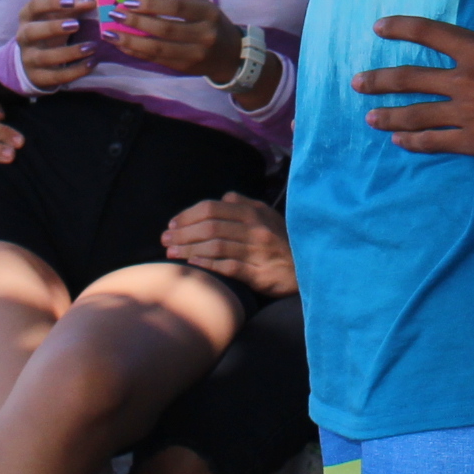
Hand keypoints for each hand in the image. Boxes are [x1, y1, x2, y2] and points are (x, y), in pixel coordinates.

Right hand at [16, 0, 91, 91]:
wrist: (34, 61)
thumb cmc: (50, 31)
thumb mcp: (58, 17)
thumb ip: (74, 7)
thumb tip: (91, 2)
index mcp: (27, 17)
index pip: (34, 6)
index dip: (51, 3)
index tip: (71, 2)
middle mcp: (24, 37)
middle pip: (32, 31)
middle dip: (53, 28)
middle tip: (76, 25)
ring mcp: (28, 59)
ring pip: (44, 57)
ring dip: (69, 52)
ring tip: (91, 47)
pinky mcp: (38, 77)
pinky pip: (55, 76)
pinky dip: (74, 71)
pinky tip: (90, 63)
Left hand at [103, 0, 240, 83]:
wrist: (230, 54)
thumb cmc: (209, 21)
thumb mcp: (198, 0)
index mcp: (207, 13)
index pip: (177, 8)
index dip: (152, 5)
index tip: (128, 1)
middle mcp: (204, 35)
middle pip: (166, 30)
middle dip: (137, 22)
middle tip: (115, 14)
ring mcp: (195, 55)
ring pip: (158, 49)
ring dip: (131, 41)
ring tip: (111, 33)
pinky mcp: (185, 68)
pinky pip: (157, 60)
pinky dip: (137, 52)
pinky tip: (122, 44)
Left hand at [160, 192, 295, 296]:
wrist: (308, 269)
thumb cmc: (282, 241)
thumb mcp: (267, 216)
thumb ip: (244, 205)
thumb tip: (223, 199)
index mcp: (253, 212)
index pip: (212, 208)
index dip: (188, 215)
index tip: (172, 225)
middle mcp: (255, 229)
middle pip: (210, 226)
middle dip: (183, 233)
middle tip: (165, 240)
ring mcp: (257, 252)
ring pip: (216, 246)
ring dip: (189, 249)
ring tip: (171, 254)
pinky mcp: (259, 274)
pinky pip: (229, 267)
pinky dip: (208, 264)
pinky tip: (193, 264)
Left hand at [353, 0, 473, 159]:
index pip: (429, 32)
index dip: (401, 28)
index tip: (378, 27)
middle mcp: (465, 80)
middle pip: (410, 78)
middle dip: (380, 81)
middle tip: (357, 82)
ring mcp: (469, 112)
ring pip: (417, 114)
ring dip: (390, 116)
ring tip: (369, 118)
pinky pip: (438, 141)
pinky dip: (416, 142)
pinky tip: (400, 144)